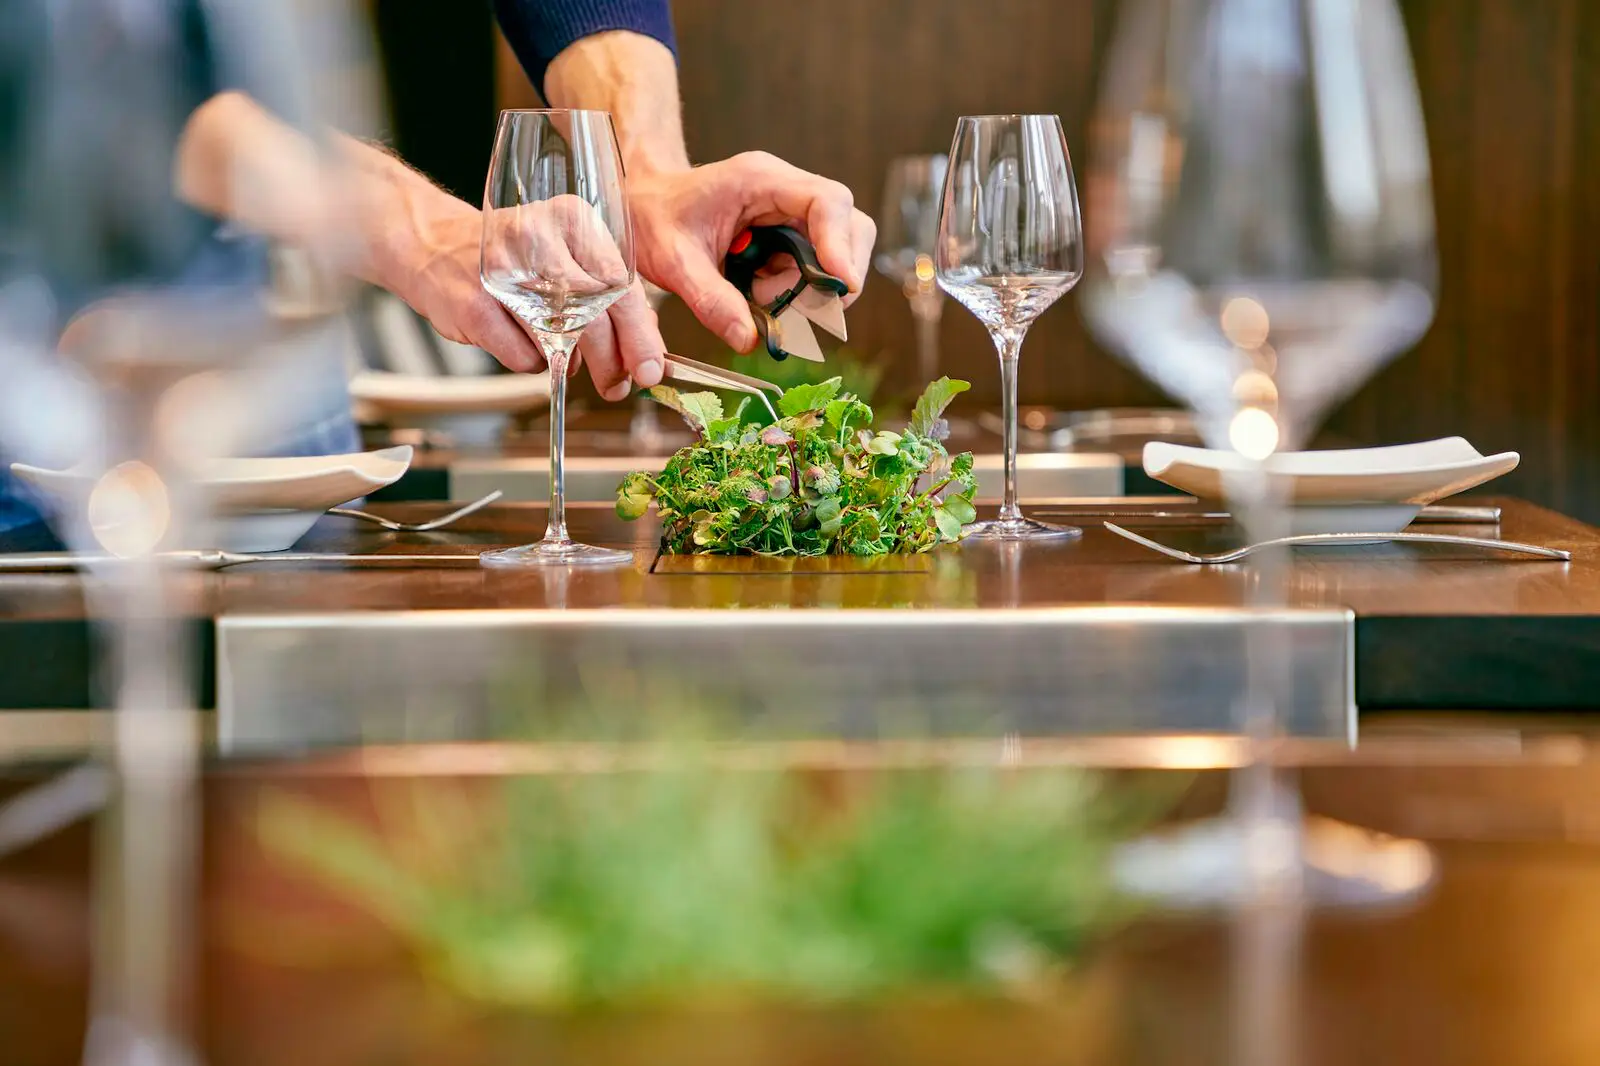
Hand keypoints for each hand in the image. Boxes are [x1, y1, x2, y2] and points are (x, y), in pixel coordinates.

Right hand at [372, 176, 664, 396]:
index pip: (622, 286)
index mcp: (572, 220)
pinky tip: (521, 342)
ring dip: (570, 363)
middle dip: (613, 362)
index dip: (641, 335)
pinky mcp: (477, 304)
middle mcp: (540, 239)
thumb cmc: (511, 258)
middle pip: (597, 317)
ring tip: (563, 356)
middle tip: (617, 385)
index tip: (650, 368)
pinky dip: (531, 362)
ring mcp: (506, 273)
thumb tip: (646, 341)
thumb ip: (606, 291)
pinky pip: (525, 357)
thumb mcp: (564, 255)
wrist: (433, 245)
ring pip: (562, 342)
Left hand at [627, 152, 876, 351]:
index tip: (842, 285)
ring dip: (810, 289)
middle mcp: (786, 191)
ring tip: (760, 297)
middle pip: (849, 227)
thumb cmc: (653, 216)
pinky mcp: (788, 236)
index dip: (842, 244)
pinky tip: (758, 293)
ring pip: (836, 253)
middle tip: (795, 307)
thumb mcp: (674, 262)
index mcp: (761, 180)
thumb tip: (749, 340)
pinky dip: (796, 292)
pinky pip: (813, 268)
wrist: (642, 203)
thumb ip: (710, 300)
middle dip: (833, 276)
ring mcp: (790, 214)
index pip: (827, 202)